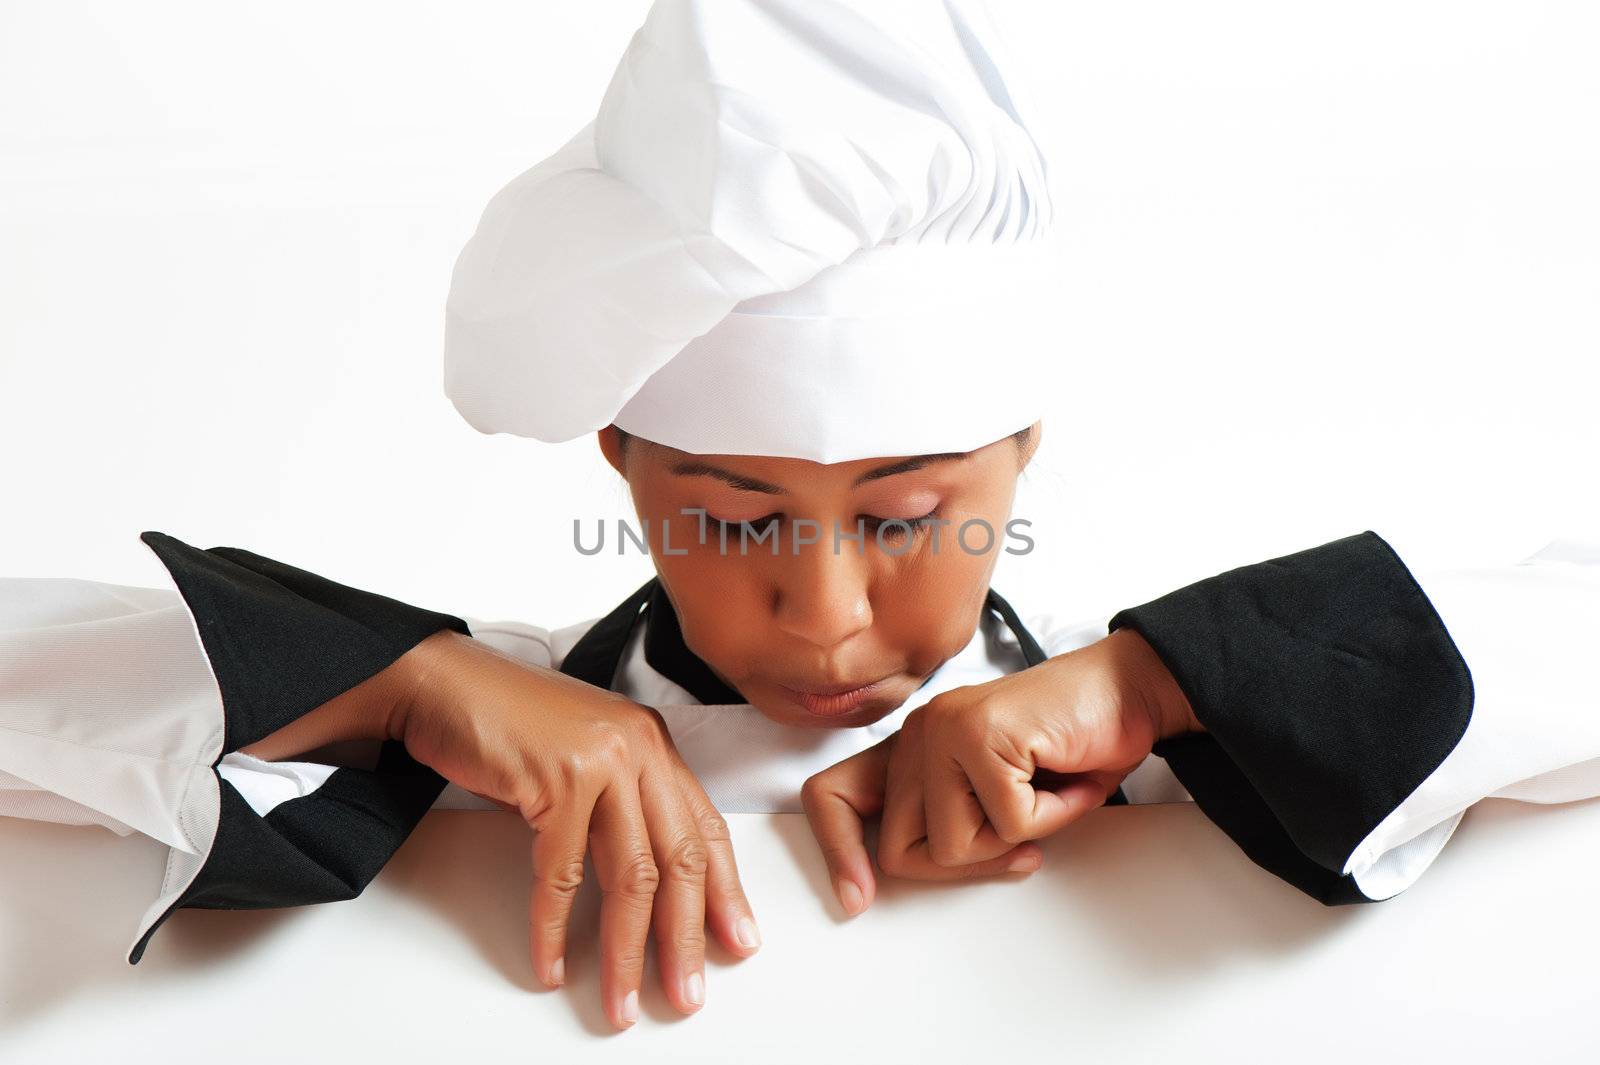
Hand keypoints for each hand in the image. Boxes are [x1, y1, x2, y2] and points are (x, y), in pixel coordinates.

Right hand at [387, 629, 760, 1028]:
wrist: (440, 681)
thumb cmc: (503, 719)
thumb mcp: (582, 753)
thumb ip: (618, 800)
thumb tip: (644, 880)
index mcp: (652, 741)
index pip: (706, 827)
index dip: (724, 891)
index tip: (736, 940)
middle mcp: (638, 746)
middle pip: (681, 859)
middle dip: (687, 936)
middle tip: (688, 991)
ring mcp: (602, 760)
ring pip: (632, 875)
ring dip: (627, 949)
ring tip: (624, 999)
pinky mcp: (557, 780)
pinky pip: (562, 876)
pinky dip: (553, 929)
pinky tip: (551, 964)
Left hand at [801, 627, 1197, 913]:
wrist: (1129, 691)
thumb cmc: (1070, 743)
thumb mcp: (996, 792)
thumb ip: (953, 819)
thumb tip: (901, 872)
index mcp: (913, 746)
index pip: (831, 795)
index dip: (838, 851)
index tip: (857, 899)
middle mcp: (919, 732)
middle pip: (902, 850)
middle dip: (968, 864)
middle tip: (1022, 845)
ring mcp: (945, 729)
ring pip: (953, 845)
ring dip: (1016, 836)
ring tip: (1046, 792)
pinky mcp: (980, 734)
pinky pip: (1008, 823)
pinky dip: (1051, 816)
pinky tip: (1065, 778)